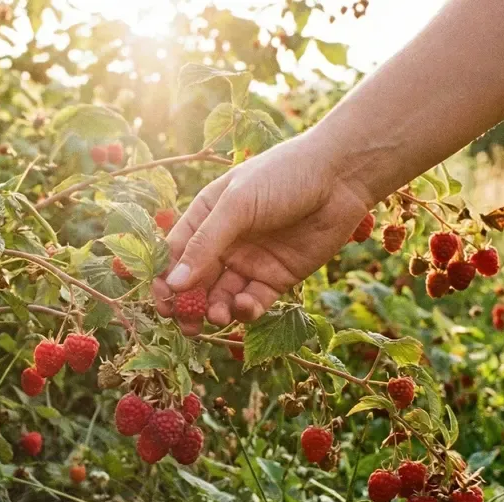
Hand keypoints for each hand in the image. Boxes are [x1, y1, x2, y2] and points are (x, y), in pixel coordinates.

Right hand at [152, 130, 372, 334]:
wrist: (341, 176)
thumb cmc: (283, 176)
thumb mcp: (237, 204)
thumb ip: (205, 244)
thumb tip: (175, 284)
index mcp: (207, 216)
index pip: (176, 253)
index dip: (167, 278)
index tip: (162, 302)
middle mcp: (225, 242)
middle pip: (196, 281)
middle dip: (189, 305)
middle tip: (185, 324)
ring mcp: (250, 262)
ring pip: (222, 297)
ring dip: (216, 311)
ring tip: (217, 317)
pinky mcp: (277, 279)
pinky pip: (253, 302)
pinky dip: (245, 310)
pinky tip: (245, 306)